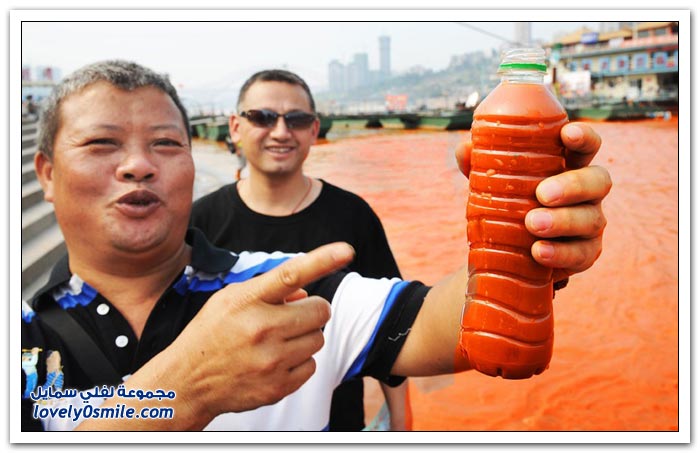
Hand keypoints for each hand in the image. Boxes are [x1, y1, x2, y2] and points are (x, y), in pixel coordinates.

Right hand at [166, 242, 354, 426]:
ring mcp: (270, 360)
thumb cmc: (212, 332)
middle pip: (320, 310)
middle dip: (311, 312)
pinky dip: (299, 362)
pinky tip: (274, 362)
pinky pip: (311, 365)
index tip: (346, 251)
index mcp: (247, 300)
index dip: (323, 260)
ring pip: (318, 339)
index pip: (291, 274)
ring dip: (304, 338)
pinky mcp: (277, 386)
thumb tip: (307, 294)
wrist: (187, 382)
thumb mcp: (229, 300)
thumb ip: (269, 291)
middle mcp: (261, 328)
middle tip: (291, 317)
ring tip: (276, 342)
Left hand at [455, 122, 611, 281]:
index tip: (566, 134)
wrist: (511, 255)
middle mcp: (587, 194)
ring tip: (532, 224)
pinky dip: (559, 253)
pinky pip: (581, 254)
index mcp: (568, 167)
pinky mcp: (586, 254)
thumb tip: (464, 149)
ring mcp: (590, 224)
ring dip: (562, 221)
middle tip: (542, 193)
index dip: (583, 137)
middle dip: (572, 186)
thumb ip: (480, 166)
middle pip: (598, 181)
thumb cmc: (509, 206)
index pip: (587, 146)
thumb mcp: (494, 185)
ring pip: (591, 219)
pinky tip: (538, 251)